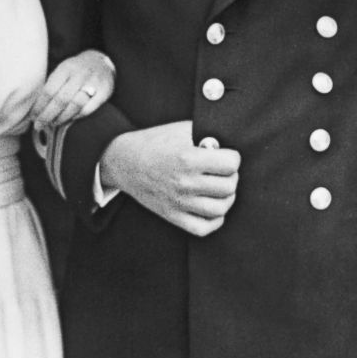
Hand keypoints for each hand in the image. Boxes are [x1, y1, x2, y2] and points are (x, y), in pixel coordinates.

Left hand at [30, 49, 115, 131]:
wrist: (101, 63)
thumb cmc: (76, 70)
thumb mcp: (63, 70)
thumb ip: (52, 85)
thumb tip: (36, 107)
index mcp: (66, 68)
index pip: (49, 90)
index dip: (40, 106)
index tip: (33, 116)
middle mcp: (80, 74)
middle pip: (61, 99)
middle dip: (47, 115)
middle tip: (39, 125)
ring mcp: (93, 83)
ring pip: (75, 105)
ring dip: (61, 118)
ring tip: (52, 123)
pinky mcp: (104, 92)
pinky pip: (88, 109)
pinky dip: (76, 116)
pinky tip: (69, 119)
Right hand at [99, 120, 240, 236]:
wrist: (124, 161)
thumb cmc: (154, 142)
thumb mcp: (180, 129)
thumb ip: (206, 135)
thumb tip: (228, 146)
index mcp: (187, 159)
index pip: (231, 164)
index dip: (232, 157)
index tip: (226, 155)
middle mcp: (184, 183)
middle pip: (229, 186)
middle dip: (231, 176)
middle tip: (222, 170)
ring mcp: (178, 202)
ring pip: (220, 209)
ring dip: (226, 197)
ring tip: (220, 187)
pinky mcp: (172, 216)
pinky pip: (203, 228)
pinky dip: (215, 219)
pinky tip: (212, 206)